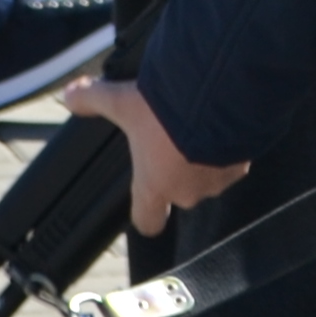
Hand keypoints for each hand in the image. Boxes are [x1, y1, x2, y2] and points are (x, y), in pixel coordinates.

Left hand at [62, 79, 248, 236]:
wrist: (223, 96)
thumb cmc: (170, 110)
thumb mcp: (125, 100)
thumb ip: (95, 100)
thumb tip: (70, 95)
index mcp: (154, 186)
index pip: (147, 221)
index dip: (146, 213)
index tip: (145, 198)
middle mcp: (187, 192)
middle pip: (180, 192)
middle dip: (178, 168)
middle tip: (173, 137)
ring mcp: (219, 180)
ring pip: (209, 175)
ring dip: (206, 157)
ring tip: (201, 123)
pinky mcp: (245, 162)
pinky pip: (235, 159)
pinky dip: (230, 144)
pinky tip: (223, 119)